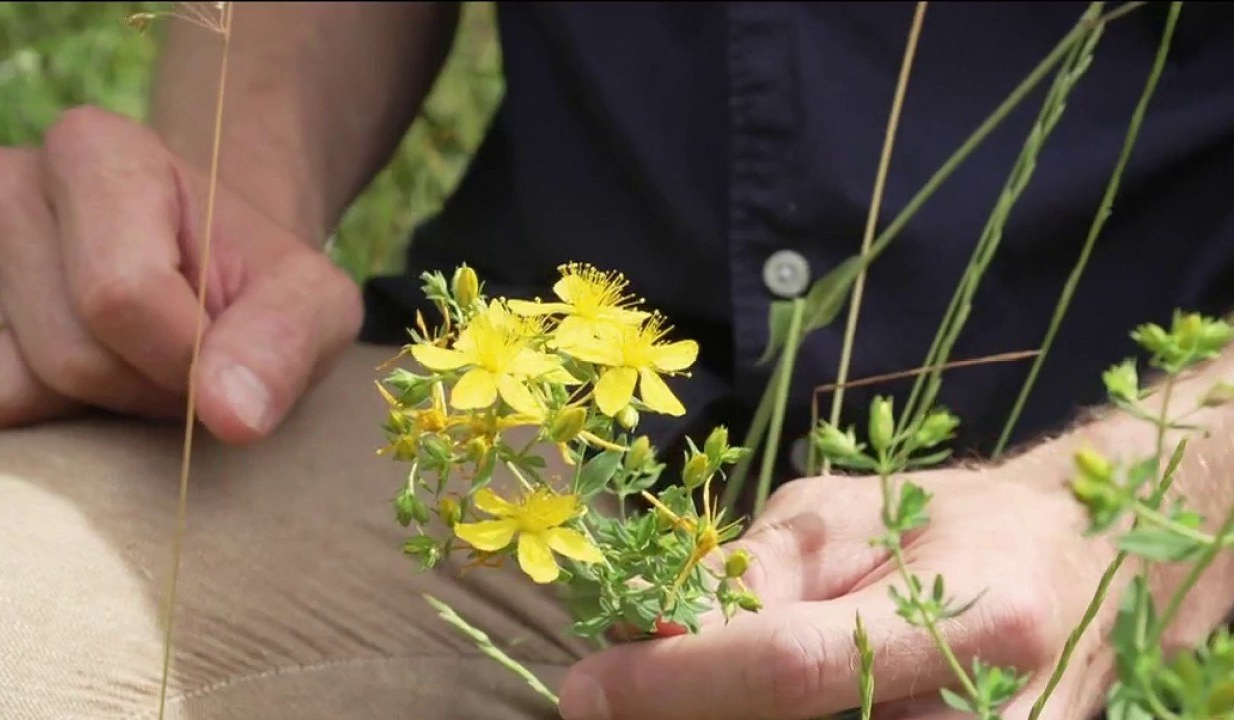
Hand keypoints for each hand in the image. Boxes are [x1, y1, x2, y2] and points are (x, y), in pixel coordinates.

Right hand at [0, 107, 361, 441]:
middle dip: (144, 390)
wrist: (201, 275)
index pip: (121, 296)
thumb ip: (287, 342)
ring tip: (134, 365)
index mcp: (96, 151)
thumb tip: (231, 413)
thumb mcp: (309, 302)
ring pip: (11, 391)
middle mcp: (2, 185)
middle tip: (184, 366)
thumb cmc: (252, 285)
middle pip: (70, 355)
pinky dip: (42, 422)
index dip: (183, 359)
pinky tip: (82, 382)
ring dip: (93, 410)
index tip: (222, 353)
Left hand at [559, 460, 1122, 719]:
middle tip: (617, 700)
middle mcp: (991, 718)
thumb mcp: (841, 517)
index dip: (676, 682)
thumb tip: (644, 633)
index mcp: (975, 614)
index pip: (795, 668)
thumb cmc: (950, 524)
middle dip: (685, 717)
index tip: (583, 689)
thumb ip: (752, 578)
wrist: (1074, 577)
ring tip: (683, 691)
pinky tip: (735, 704)